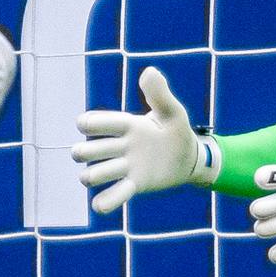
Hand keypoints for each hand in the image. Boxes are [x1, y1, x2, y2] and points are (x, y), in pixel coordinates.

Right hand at [72, 65, 215, 212]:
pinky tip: (100, 205)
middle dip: (84, 152)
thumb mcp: (173, 111)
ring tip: (101, 176)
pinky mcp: (134, 185)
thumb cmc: (177, 131)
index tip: (84, 124)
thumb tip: (149, 71)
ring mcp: (125, 168)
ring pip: (95, 174)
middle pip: (87, 150)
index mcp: (127, 126)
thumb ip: (160, 94)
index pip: (97, 123)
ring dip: (92, 176)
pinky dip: (105, 202)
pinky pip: (113, 196)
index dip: (88, 123)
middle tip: (97, 152)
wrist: (191, 158)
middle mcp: (120, 147)